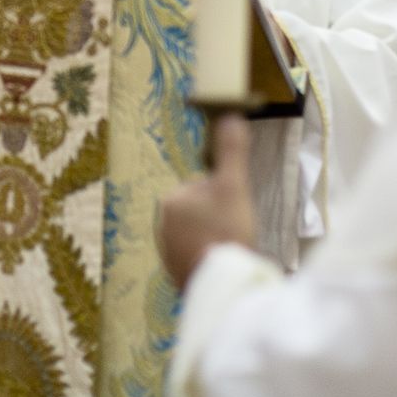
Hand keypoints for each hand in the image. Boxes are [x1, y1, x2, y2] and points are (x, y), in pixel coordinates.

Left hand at [157, 115, 258, 290]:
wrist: (222, 280)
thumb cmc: (227, 229)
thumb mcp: (234, 184)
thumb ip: (231, 150)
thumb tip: (230, 116)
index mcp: (170, 200)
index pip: (205, 188)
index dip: (225, 198)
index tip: (234, 213)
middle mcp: (161, 224)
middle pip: (201, 212)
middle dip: (218, 219)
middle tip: (234, 231)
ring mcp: (166, 250)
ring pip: (199, 234)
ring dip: (214, 239)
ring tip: (228, 249)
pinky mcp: (174, 272)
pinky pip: (195, 256)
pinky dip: (208, 258)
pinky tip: (220, 263)